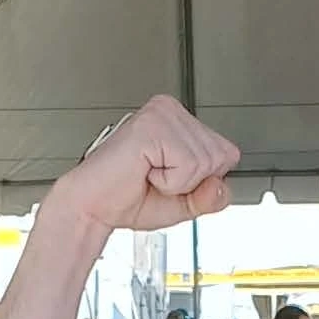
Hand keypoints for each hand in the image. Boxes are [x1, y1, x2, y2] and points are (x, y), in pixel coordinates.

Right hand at [60, 95, 240, 239]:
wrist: (92, 207)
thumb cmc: (127, 198)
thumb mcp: (184, 202)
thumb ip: (211, 196)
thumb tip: (222, 186)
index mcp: (179, 120)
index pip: (227, 153)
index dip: (202, 180)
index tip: (168, 179)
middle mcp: (171, 110)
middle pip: (220, 157)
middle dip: (190, 183)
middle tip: (155, 179)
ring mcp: (161, 114)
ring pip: (205, 163)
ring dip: (177, 183)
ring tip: (147, 174)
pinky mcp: (152, 126)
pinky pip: (188, 166)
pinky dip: (168, 182)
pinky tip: (143, 171)